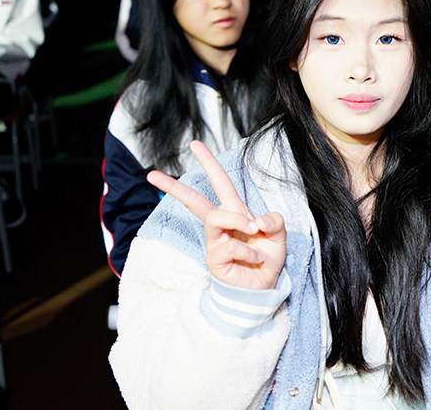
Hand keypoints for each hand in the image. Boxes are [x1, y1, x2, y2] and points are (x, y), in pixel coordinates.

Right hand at [147, 141, 285, 289]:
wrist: (265, 287)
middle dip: (173, 187)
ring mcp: (214, 241)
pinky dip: (249, 251)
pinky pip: (230, 246)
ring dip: (239, 222)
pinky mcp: (213, 259)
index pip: (220, 183)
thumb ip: (274, 221)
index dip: (209, 163)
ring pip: (216, 217)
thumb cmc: (268, 258)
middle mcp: (221, 224)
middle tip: (151, 174)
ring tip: (254, 233)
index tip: (195, 145)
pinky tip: (255, 259)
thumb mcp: (279, 234)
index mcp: (235, 211)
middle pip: (194, 201)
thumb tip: (257, 220)